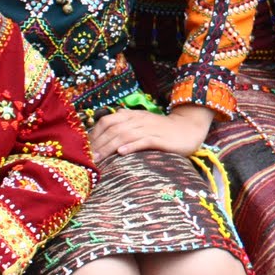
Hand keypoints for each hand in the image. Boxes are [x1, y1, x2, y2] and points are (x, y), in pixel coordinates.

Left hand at [89, 107, 208, 160]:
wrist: (188, 128)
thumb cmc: (163, 129)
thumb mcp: (142, 122)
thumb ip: (126, 122)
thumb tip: (108, 123)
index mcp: (133, 116)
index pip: (107, 121)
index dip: (95, 133)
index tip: (85, 148)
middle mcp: (139, 120)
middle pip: (113, 129)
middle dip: (98, 143)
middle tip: (88, 158)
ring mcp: (150, 129)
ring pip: (125, 135)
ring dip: (109, 147)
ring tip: (99, 158)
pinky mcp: (160, 139)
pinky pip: (143, 141)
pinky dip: (131, 146)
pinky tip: (121, 153)